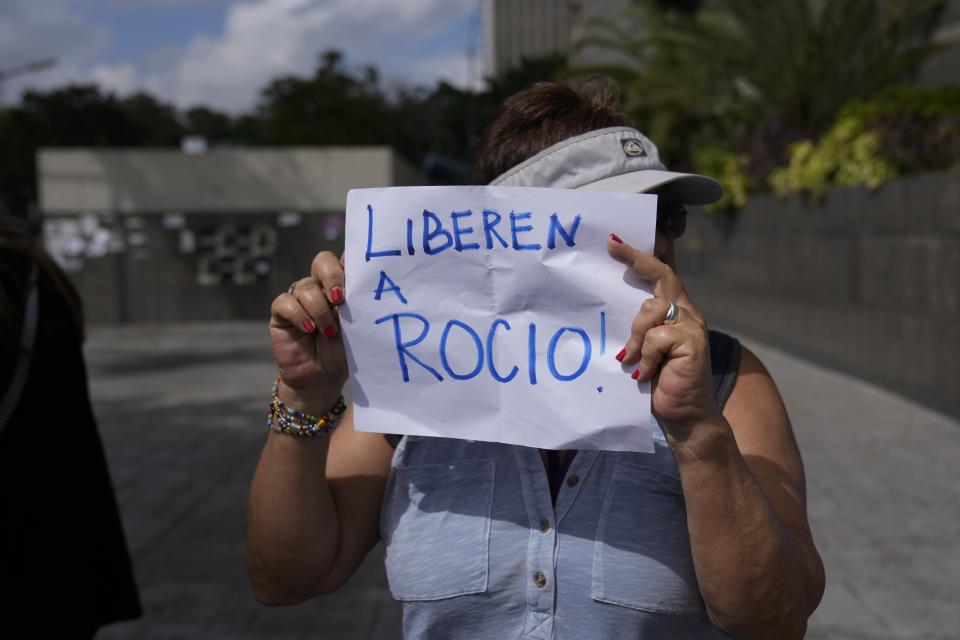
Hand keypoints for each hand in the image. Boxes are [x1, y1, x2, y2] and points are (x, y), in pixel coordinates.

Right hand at [269, 251, 347, 412]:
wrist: (322, 379)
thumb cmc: (344, 354)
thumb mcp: (356, 328)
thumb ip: (357, 306)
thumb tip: (363, 288)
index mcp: (343, 287)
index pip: (345, 261)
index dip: (351, 259)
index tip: (361, 270)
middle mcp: (320, 287)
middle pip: (322, 261)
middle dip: (332, 276)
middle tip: (340, 299)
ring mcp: (300, 298)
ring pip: (305, 287)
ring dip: (319, 309)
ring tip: (329, 332)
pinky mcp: (281, 313)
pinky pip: (286, 302)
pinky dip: (298, 315)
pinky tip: (308, 329)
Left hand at [607, 235, 721, 432]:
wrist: (685, 416)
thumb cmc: (660, 382)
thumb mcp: (643, 349)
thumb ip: (637, 328)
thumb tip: (607, 306)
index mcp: (675, 311)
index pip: (663, 273)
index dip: (646, 253)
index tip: (620, 239)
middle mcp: (686, 313)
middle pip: (663, 275)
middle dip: (636, 258)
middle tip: (612, 246)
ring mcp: (692, 326)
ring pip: (652, 309)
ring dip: (635, 335)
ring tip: (631, 360)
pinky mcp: (692, 343)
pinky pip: (657, 337)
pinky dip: (645, 357)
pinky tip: (644, 374)